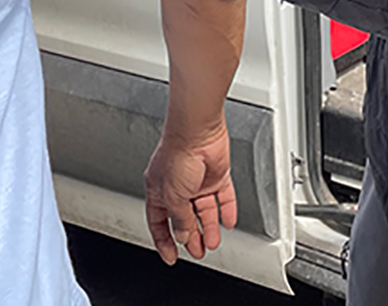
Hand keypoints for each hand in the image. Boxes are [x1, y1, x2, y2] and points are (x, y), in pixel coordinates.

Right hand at [144, 125, 238, 264]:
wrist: (197, 132)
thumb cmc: (177, 154)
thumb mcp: (173, 196)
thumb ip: (179, 219)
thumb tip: (183, 235)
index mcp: (159, 191)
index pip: (159, 222)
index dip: (164, 240)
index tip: (171, 256)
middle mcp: (178, 187)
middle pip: (184, 219)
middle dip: (190, 237)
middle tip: (197, 251)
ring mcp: (198, 181)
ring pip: (205, 211)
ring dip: (209, 228)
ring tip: (212, 242)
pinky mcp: (217, 175)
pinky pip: (224, 197)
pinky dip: (227, 210)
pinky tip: (228, 222)